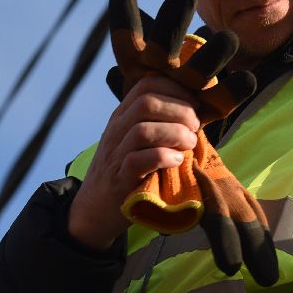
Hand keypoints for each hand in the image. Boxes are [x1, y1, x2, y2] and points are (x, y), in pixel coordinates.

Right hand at [68, 73, 200, 250]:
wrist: (93, 208)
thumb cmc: (125, 172)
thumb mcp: (135, 141)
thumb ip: (158, 123)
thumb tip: (198, 112)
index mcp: (123, 115)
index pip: (146, 84)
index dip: (176, 89)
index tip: (195, 105)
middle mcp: (116, 129)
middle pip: (146, 103)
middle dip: (180, 110)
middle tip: (196, 126)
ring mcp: (115, 154)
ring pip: (143, 130)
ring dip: (175, 133)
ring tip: (190, 143)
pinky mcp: (119, 179)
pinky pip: (138, 161)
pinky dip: (163, 157)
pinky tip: (177, 161)